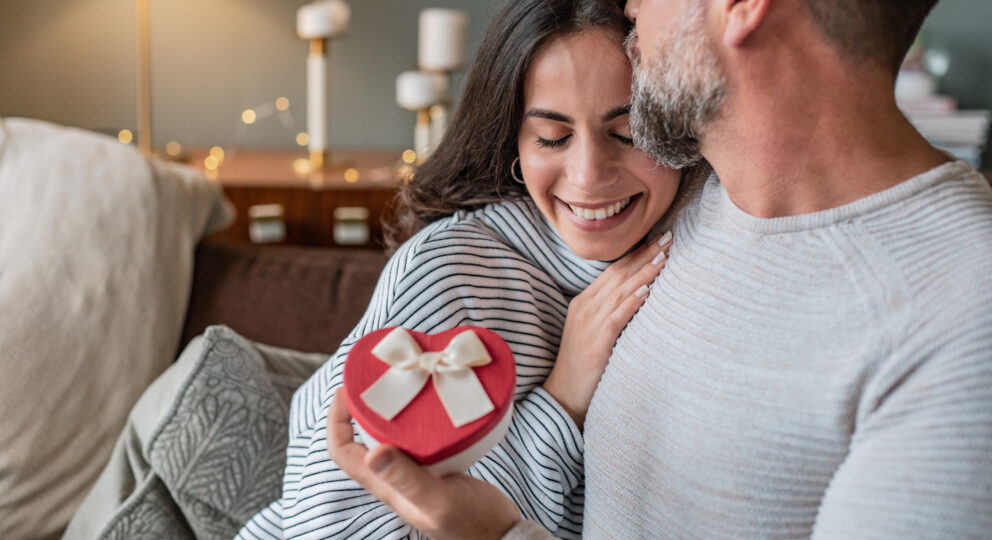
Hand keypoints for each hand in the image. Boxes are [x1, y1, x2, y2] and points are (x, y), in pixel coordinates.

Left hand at [327, 389, 521, 539]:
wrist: (501, 536)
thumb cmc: (471, 523)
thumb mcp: (438, 499)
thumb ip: (406, 478)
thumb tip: (373, 453)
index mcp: (385, 486)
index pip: (341, 451)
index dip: (336, 419)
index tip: (348, 389)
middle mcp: (393, 479)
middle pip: (359, 439)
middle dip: (359, 406)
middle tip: (374, 378)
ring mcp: (413, 473)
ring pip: (386, 436)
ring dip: (386, 410)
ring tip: (399, 384)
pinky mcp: (434, 467)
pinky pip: (413, 438)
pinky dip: (413, 418)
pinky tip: (428, 406)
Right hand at [543, 231, 671, 426]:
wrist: (564, 395)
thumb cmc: (584, 365)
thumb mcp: (594, 331)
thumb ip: (611, 311)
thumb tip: (641, 295)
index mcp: (584, 302)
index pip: (614, 271)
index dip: (637, 254)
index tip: (659, 240)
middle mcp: (585, 307)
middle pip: (619, 274)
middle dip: (645, 255)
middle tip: (670, 237)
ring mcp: (589, 324)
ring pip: (621, 291)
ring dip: (644, 272)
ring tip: (665, 256)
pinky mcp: (596, 342)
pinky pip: (617, 317)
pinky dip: (632, 301)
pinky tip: (647, 290)